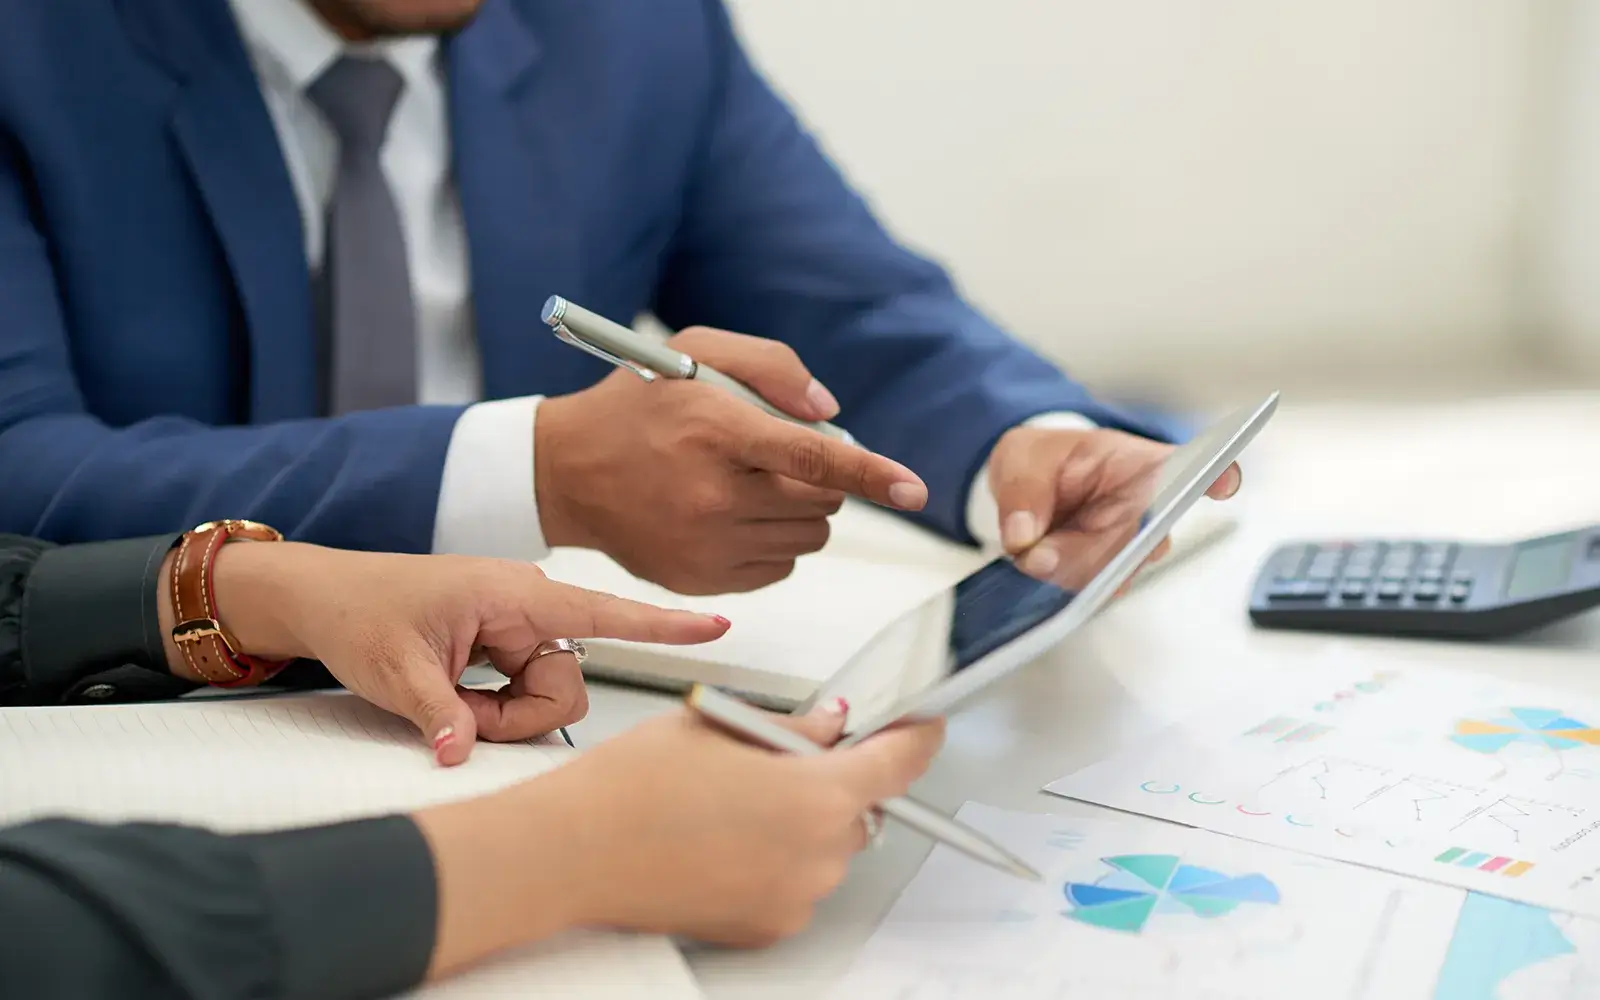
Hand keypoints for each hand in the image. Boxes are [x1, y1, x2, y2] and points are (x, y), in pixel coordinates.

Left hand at [160, 543, 728, 763]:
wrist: (321, 597)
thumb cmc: (358, 612)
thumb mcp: (395, 671)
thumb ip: (440, 715)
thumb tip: (465, 754)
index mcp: (512, 594)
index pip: (602, 612)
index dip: (661, 625)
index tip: (716, 625)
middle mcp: (525, 606)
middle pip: (565, 682)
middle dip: (519, 717)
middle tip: (459, 720)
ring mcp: (515, 627)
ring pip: (545, 694)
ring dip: (500, 715)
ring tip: (444, 702)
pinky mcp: (503, 645)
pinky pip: (522, 691)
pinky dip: (489, 708)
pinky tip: (451, 695)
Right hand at [535, 327, 928, 594]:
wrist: (565, 472)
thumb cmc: (637, 405)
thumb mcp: (696, 351)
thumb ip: (771, 366)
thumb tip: (829, 412)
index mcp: (715, 431)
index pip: (813, 457)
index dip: (870, 473)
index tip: (914, 489)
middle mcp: (712, 496)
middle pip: (821, 502)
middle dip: (821, 479)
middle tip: (777, 457)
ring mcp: (706, 546)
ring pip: (807, 539)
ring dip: (800, 510)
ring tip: (747, 483)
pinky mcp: (701, 580)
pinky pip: (779, 568)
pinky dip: (773, 542)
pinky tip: (730, 514)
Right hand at [539, 703, 942, 946]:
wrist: (573, 851)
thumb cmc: (633, 785)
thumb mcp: (719, 724)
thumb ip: (792, 727)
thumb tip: (830, 726)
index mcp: (816, 793)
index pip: (899, 763)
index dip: (916, 738)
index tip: (920, 728)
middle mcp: (817, 853)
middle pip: (859, 808)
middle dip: (831, 780)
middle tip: (775, 759)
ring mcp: (794, 897)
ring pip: (825, 847)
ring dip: (800, 822)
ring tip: (730, 802)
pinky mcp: (766, 927)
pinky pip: (794, 882)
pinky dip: (775, 860)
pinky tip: (721, 837)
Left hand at [987, 426, 1241, 588]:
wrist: (1030, 484)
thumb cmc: (1042, 460)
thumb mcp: (1022, 460)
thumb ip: (1023, 495)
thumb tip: (1026, 538)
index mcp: (1134, 464)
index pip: (1185, 467)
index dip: (1213, 475)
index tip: (1223, 482)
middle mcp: (1146, 506)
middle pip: (1142, 538)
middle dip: (1085, 551)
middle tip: (1038, 551)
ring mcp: (1132, 543)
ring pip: (1117, 571)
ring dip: (1068, 568)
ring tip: (1035, 550)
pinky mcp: (1112, 572)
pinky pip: (1097, 588)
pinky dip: (1063, 582)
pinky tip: (1045, 564)